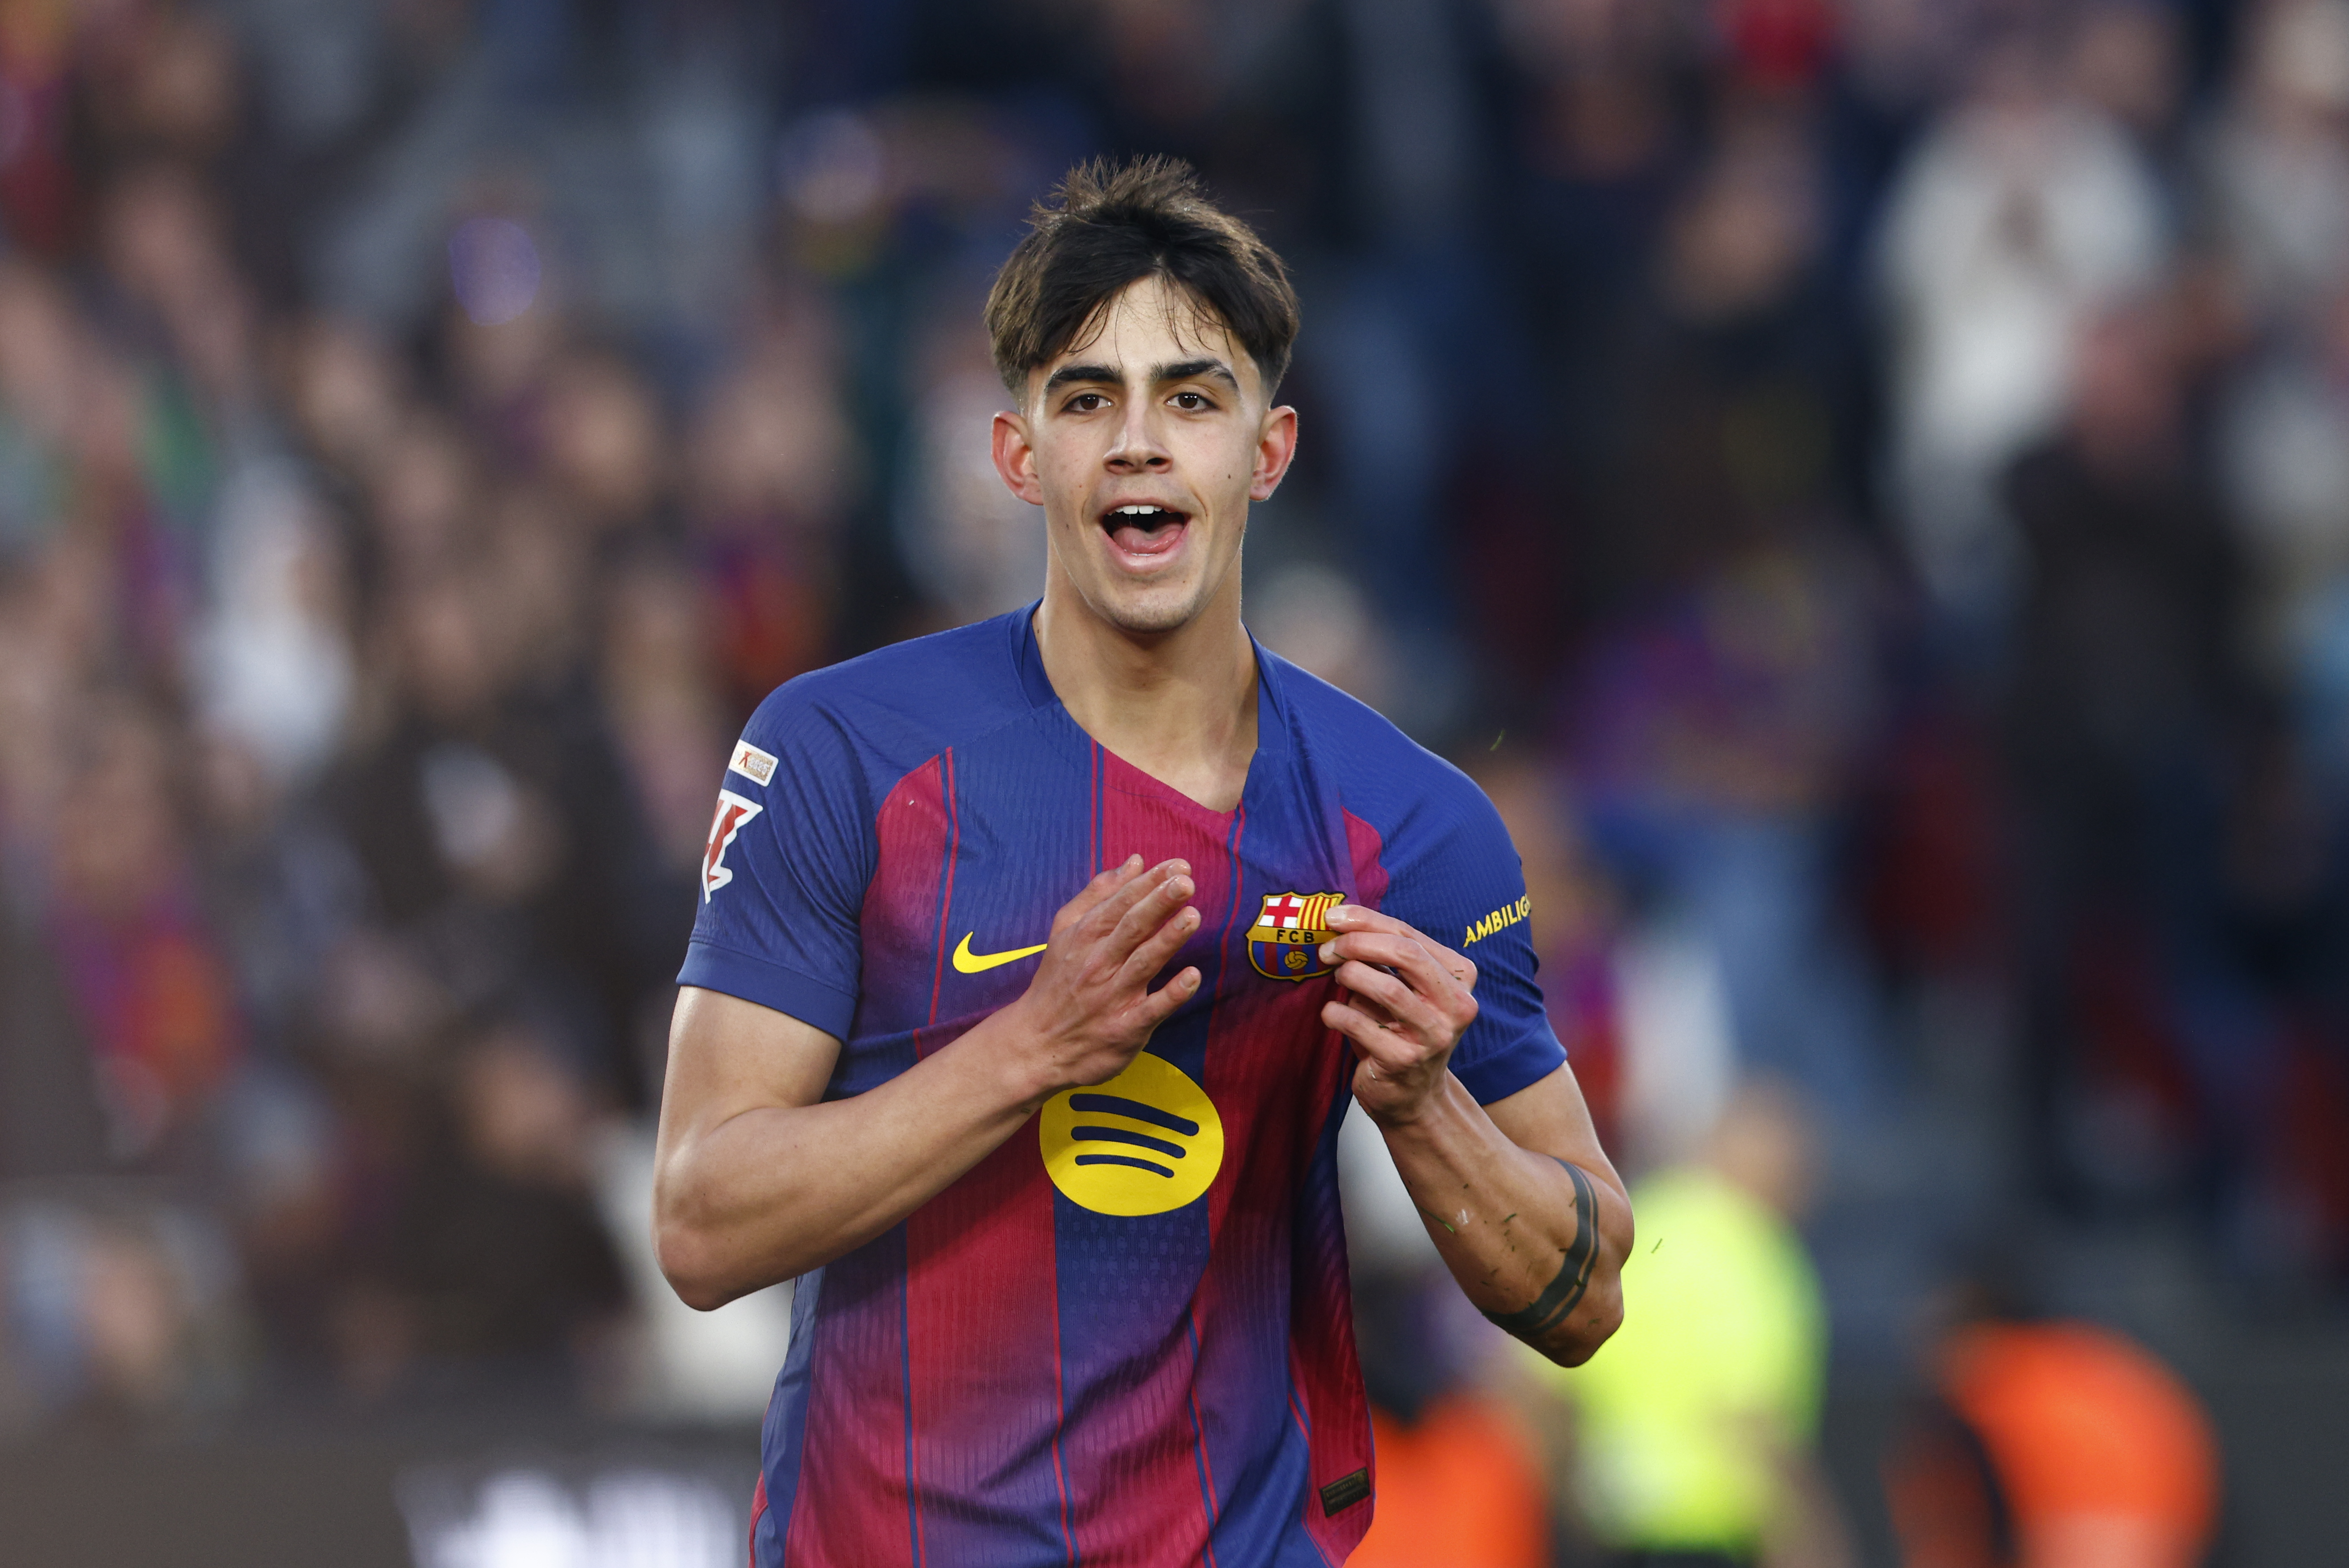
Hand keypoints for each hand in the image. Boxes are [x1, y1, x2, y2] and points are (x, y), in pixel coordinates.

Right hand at [1007, 856, 1200, 1101]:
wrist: (1035, 1045)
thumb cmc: (1057, 982)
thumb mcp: (1066, 932)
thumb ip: (1099, 894)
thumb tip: (1135, 862)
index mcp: (1085, 936)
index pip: (1121, 904)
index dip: (1149, 884)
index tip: (1178, 866)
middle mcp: (1098, 963)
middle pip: (1132, 928)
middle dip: (1158, 903)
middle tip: (1185, 882)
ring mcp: (1111, 997)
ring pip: (1142, 963)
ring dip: (1167, 939)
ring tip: (1191, 916)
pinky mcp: (1124, 1028)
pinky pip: (1150, 1010)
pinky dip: (1170, 994)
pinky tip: (1192, 976)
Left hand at [1317, 904, 1477, 1125]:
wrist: (1412, 1096)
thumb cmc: (1401, 1030)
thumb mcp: (1405, 988)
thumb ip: (1385, 956)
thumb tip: (1340, 921)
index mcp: (1460, 977)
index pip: (1409, 935)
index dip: (1366, 921)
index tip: (1333, 916)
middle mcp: (1456, 1005)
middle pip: (1405, 954)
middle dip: (1357, 943)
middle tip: (1328, 949)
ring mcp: (1434, 1035)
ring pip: (1386, 987)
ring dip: (1349, 977)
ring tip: (1337, 981)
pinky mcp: (1405, 1060)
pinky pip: (1359, 1023)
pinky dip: (1336, 1013)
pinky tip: (1332, 1015)